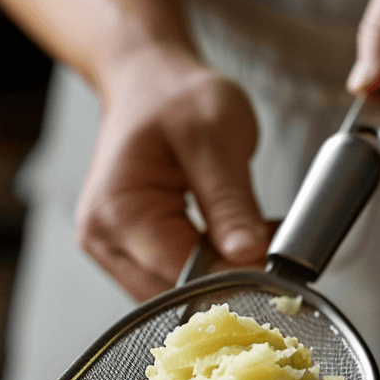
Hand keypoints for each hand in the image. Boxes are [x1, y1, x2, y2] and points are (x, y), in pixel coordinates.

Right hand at [77, 45, 269, 300]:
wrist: (146, 82)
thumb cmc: (173, 96)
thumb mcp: (215, 136)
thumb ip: (232, 202)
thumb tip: (249, 256)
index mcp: (117, 212)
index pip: (182, 276)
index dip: (233, 276)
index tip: (275, 263)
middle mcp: (104, 241)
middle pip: (175, 296)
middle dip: (228, 279)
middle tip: (270, 247)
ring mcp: (113, 253)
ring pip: (177, 297)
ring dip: (219, 277)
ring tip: (249, 238)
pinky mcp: (130, 256)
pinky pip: (173, 282)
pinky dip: (208, 271)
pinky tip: (230, 243)